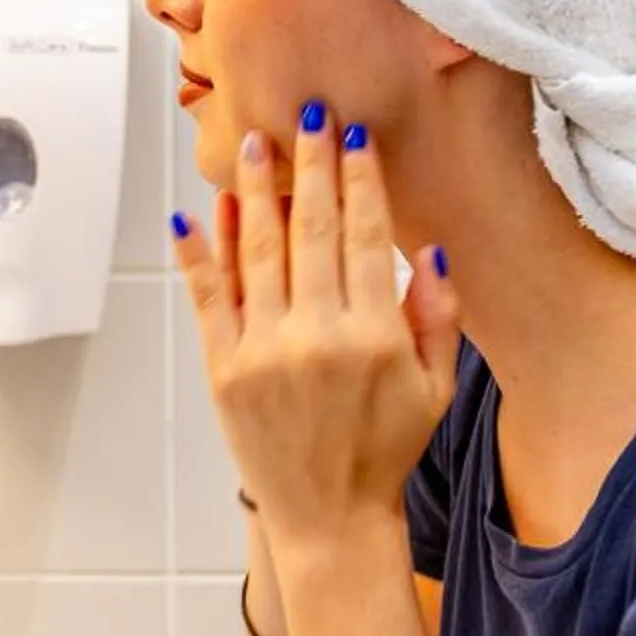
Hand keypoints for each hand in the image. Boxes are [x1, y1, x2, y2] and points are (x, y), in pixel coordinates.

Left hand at [172, 104, 461, 572]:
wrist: (329, 518)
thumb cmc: (384, 451)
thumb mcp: (436, 387)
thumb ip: (437, 316)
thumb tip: (430, 250)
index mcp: (374, 337)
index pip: (366, 238)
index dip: (361, 181)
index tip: (355, 139)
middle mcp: (316, 337)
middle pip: (312, 231)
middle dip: (310, 166)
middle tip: (306, 116)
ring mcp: (264, 352)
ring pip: (256, 252)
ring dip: (255, 192)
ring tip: (254, 144)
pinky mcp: (224, 370)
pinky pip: (209, 297)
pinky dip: (201, 250)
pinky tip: (198, 209)